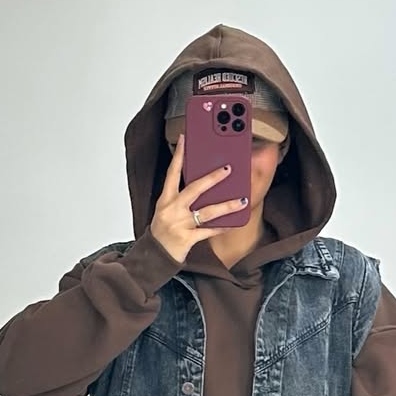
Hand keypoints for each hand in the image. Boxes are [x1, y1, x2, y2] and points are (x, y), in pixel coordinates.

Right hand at [150, 133, 249, 262]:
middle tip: (228, 169)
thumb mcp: (166, 211)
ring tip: (242, 200)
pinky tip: (233, 223)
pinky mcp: (187, 239)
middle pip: (194, 189)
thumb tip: (204, 185)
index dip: (179, 155)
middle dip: (212, 178)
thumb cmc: (162, 232)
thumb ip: (180, 198)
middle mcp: (172, 210)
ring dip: (226, 206)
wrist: (153, 257)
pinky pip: (208, 232)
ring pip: (207, 212)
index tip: (185, 138)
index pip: (172, 173)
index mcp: (165, 199)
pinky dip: (221, 227)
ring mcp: (180, 224)